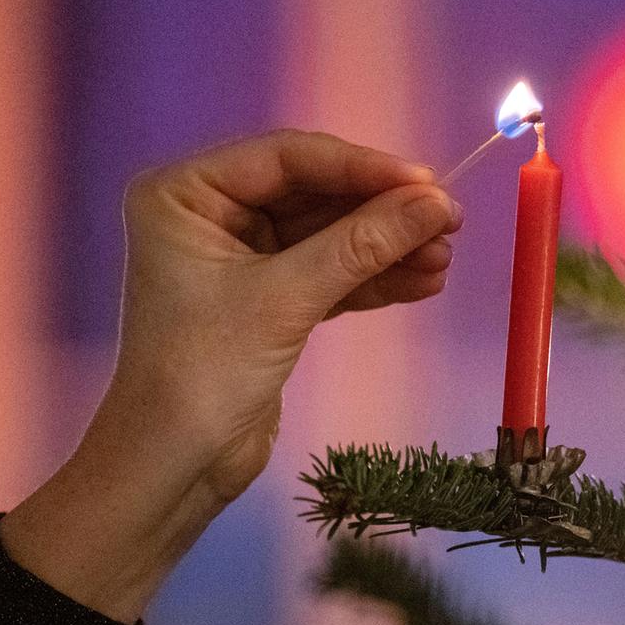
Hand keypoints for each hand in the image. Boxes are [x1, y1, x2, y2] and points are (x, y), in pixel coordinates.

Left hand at [2, 131, 463, 621]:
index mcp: (185, 193)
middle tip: (449, 222)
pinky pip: (330, 272)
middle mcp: (209, 215)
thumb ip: (363, 244)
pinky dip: (374, 278)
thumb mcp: (286, 299)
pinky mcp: (268, 300)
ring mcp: (240, 258)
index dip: (362, 168)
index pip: (287, 158)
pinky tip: (423, 282)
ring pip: (329, 236)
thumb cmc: (205, 371)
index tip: (429, 185)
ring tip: (444, 259)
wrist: (174, 465)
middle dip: (381, 212)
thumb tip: (439, 204)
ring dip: (387, 247)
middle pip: (314, 194)